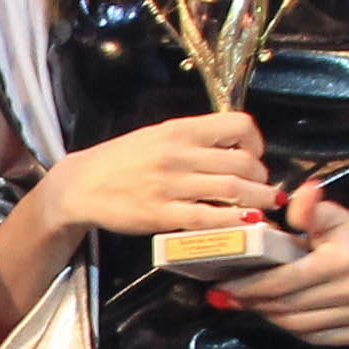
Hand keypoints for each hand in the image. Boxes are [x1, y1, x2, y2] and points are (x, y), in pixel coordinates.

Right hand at [32, 111, 278, 239]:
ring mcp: (170, 185)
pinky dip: (234, 221)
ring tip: (267, 206)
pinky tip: (246, 223)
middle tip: (264, 188)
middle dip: (262, 178)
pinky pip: (208, 218)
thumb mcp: (157, 135)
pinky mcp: (161, 215)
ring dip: (258, 200)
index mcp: (179, 130)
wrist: (80, 184)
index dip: (256, 142)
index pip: (238, 125)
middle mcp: (178, 154)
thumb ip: (192, 139)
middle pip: (242, 163)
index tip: (255, 156)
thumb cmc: (121, 160)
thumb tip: (233, 148)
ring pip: (232, 190)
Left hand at [234, 177, 348, 348]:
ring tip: (251, 304)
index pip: (285, 280)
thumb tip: (301, 193)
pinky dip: (293, 328)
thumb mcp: (334, 217)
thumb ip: (310, 209)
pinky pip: (317, 338)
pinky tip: (279, 314)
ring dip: (270, 316)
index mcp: (343, 260)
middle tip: (228, 297)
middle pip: (289, 306)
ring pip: (299, 326)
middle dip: (253, 302)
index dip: (250, 286)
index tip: (223, 286)